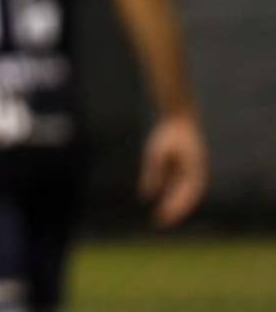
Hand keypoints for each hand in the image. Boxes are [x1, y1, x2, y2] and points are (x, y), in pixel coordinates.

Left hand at [139, 113, 207, 227]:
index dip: (175, 209)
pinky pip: (178, 187)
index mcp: (194, 171)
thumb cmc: (169, 134)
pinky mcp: (185, 169)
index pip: (186, 196)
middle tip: (160, 224)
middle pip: (186, 198)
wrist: (179, 118)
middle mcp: (196, 174)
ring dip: (174, 206)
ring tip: (161, 218)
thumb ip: (153, 172)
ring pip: (183, 194)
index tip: (163, 218)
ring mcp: (192, 172)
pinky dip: (171, 196)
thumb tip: (146, 194)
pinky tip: (162, 204)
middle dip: (174, 211)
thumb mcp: (156, 152)